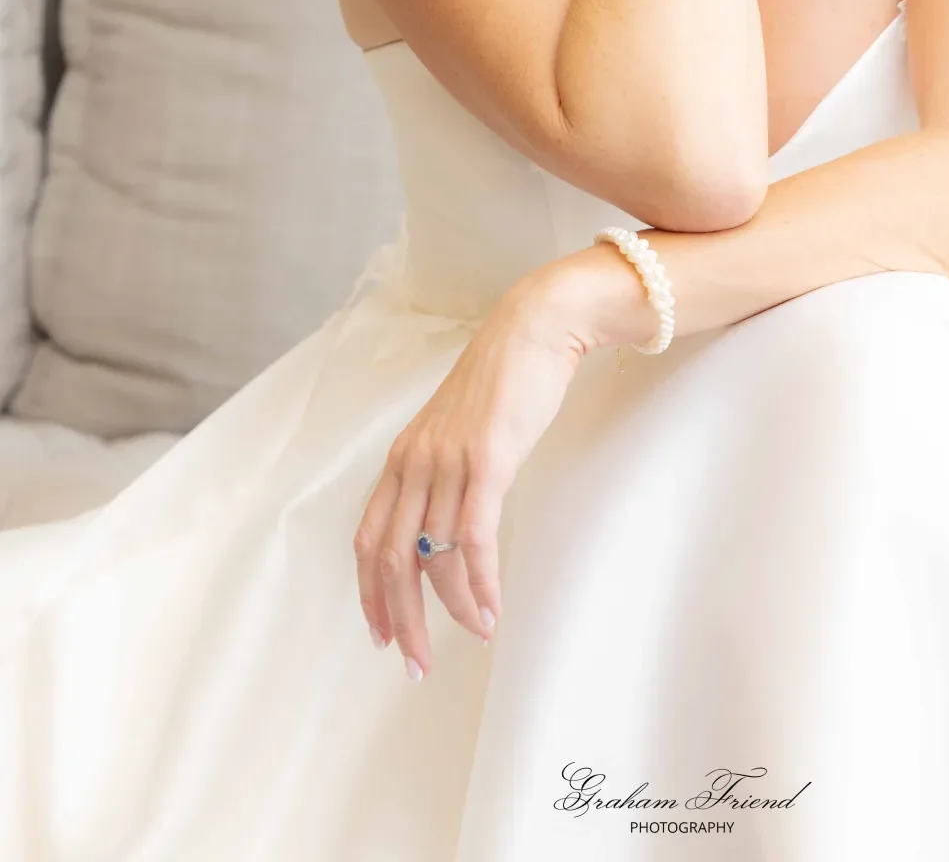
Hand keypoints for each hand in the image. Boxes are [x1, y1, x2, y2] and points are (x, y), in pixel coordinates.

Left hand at [353, 269, 593, 679]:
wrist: (535, 329)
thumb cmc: (504, 380)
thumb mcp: (459, 430)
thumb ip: (444, 472)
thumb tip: (444, 526)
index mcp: (403, 457)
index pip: (368, 537)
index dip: (369, 593)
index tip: (381, 635)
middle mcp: (415, 462)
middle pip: (390, 559)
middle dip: (401, 619)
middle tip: (417, 663)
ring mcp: (449, 461)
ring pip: (433, 556)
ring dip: (452, 608)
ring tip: (474, 633)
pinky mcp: (487, 461)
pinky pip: (472, 538)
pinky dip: (478, 582)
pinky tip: (492, 607)